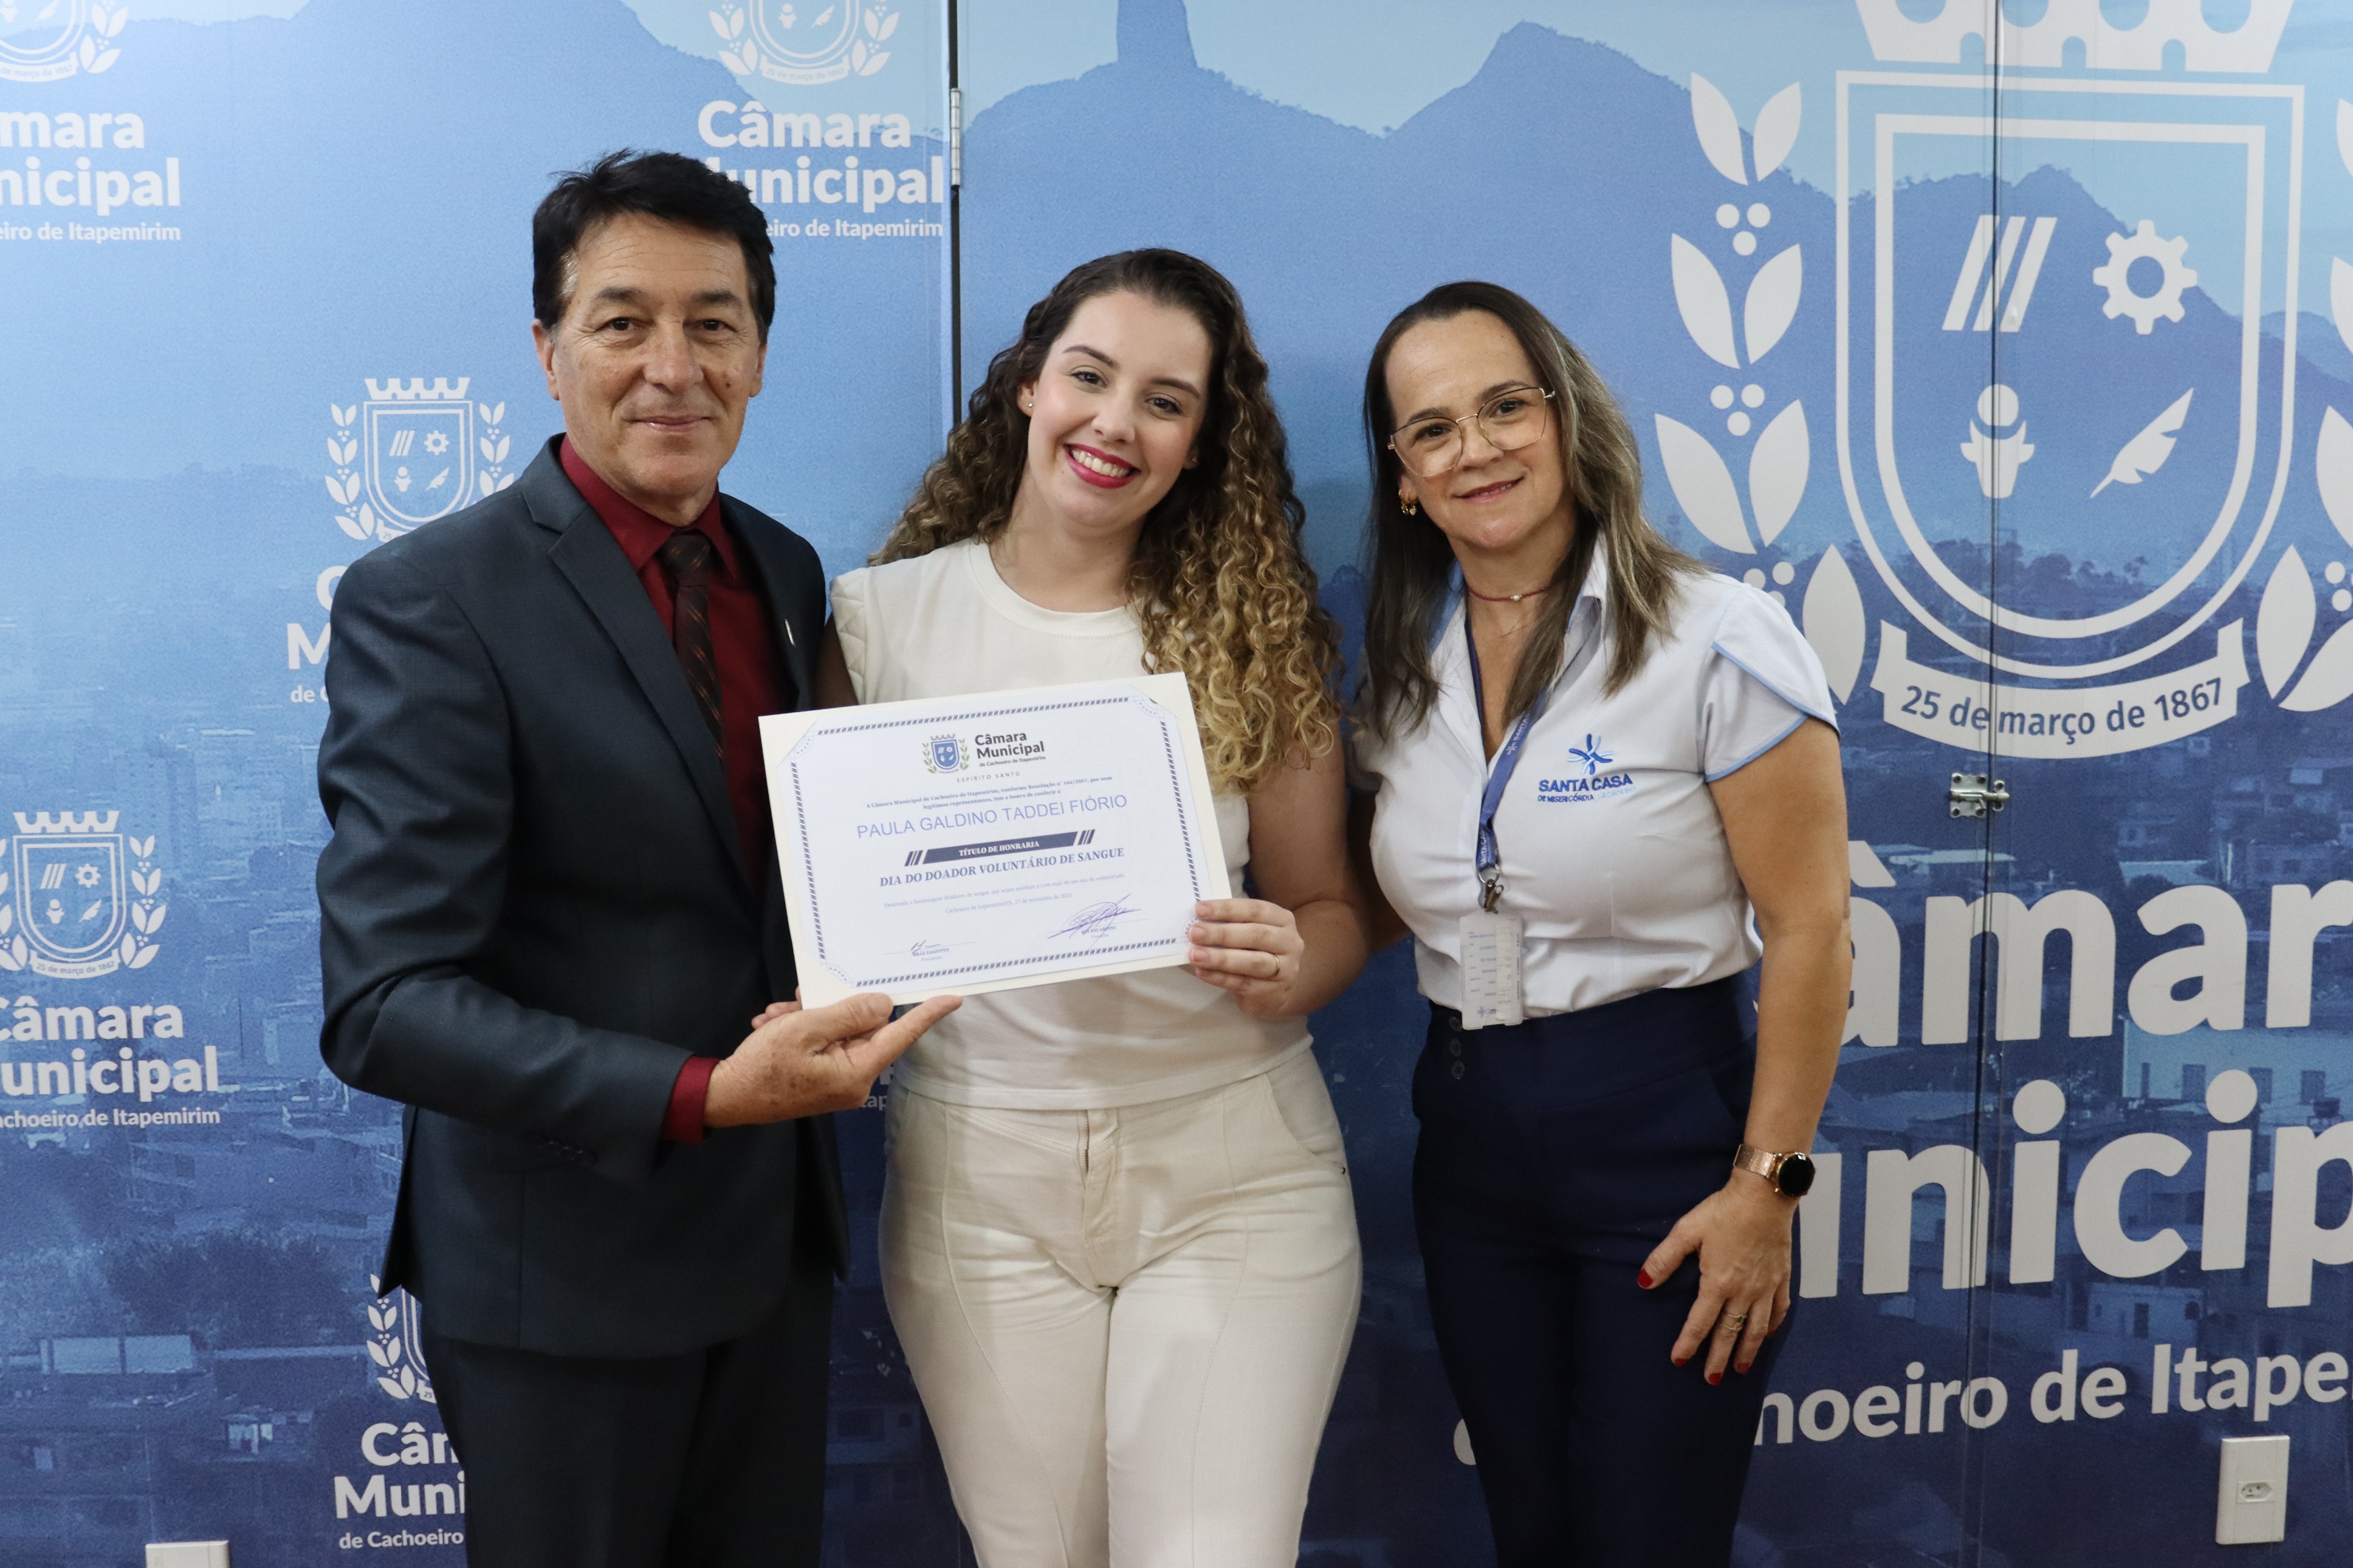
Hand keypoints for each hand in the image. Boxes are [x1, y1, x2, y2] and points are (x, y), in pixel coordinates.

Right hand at [704, 993, 958, 1126]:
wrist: (726, 1097)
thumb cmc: (763, 1066)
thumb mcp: (805, 1029)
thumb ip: (848, 1013)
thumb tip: (884, 1004)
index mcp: (857, 1071)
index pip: (900, 1035)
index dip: (926, 1014)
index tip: (952, 998)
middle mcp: (855, 1080)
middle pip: (863, 1028)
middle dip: (831, 1007)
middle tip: (798, 999)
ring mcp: (838, 1082)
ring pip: (838, 1032)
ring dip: (808, 1017)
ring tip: (777, 1018)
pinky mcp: (823, 1080)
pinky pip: (824, 1045)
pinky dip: (801, 1030)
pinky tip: (775, 1025)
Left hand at [1187, 898, 1304, 1017]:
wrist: (1275, 988)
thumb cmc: (1256, 951)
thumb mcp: (1251, 931)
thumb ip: (1231, 923)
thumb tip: (1197, 920)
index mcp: (1282, 920)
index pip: (1255, 909)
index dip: (1227, 909)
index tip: (1199, 910)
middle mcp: (1289, 942)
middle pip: (1255, 935)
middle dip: (1222, 934)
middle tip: (1194, 933)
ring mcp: (1284, 969)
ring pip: (1252, 962)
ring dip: (1220, 958)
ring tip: (1195, 955)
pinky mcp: (1273, 991)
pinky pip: (1243, 983)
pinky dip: (1220, 977)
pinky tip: (1202, 972)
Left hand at [1638, 1175, 1794, 1382]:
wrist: (1764, 1196)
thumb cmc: (1723, 1211)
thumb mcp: (1687, 1231)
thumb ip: (1664, 1259)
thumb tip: (1643, 1282)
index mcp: (1717, 1282)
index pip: (1700, 1322)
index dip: (1688, 1343)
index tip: (1679, 1360)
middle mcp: (1743, 1291)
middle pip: (1729, 1332)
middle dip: (1719, 1358)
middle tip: (1712, 1379)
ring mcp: (1765, 1286)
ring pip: (1756, 1328)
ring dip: (1747, 1350)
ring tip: (1740, 1369)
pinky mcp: (1781, 1277)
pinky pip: (1779, 1309)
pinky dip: (1772, 1326)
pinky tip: (1767, 1335)